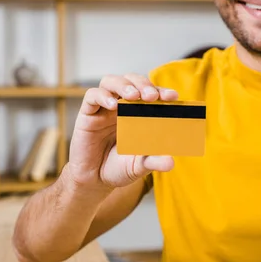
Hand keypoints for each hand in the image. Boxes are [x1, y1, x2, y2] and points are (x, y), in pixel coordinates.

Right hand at [66, 74, 177, 190]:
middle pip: (132, 81)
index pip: (151, 94)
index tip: (172, 97)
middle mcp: (122, 106)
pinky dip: (102, 96)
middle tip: (152, 96)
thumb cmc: (119, 168)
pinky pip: (92, 96)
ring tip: (133, 95)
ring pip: (111, 82)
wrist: (94, 180)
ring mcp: (104, 108)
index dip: (161, 91)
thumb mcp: (140, 166)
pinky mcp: (87, 114)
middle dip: (143, 84)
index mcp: (139, 114)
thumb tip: (171, 162)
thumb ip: (154, 161)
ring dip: (124, 85)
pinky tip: (113, 105)